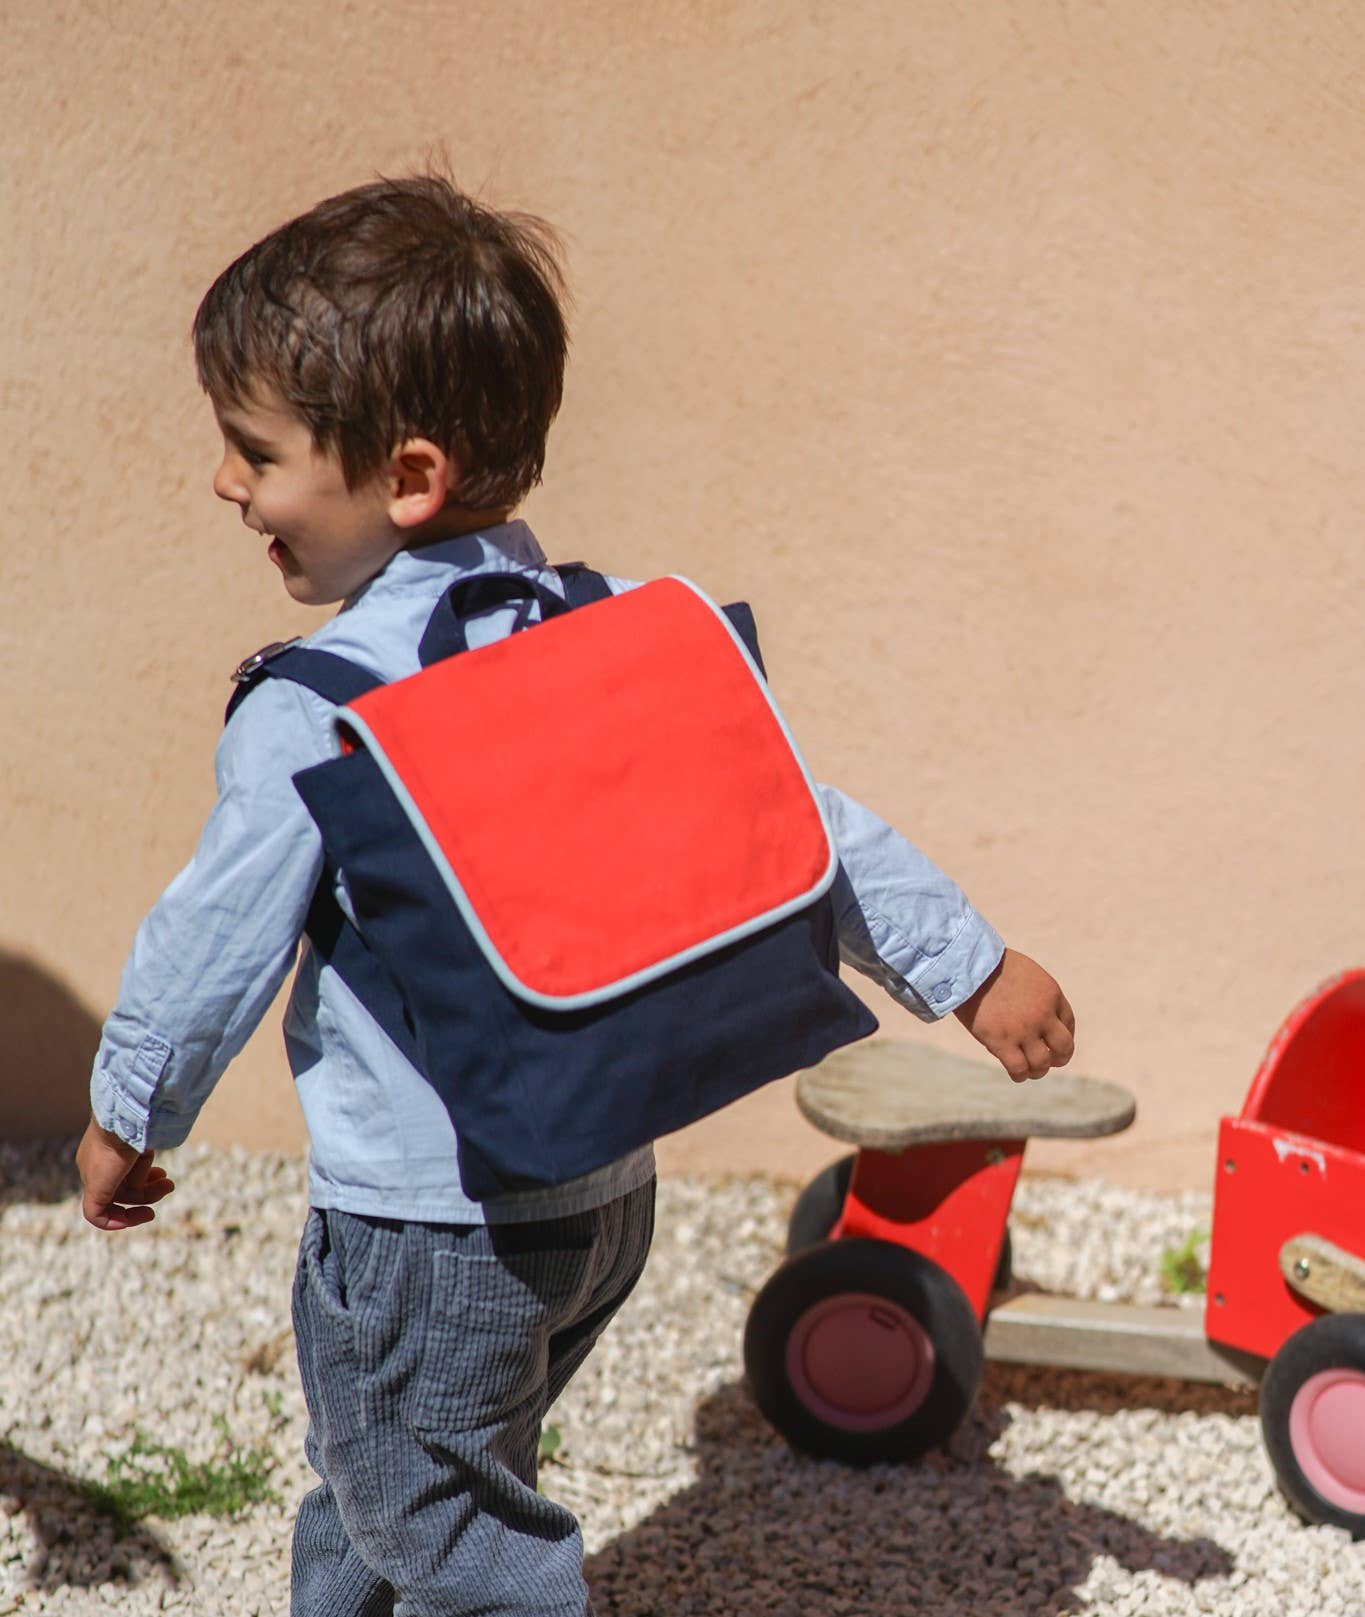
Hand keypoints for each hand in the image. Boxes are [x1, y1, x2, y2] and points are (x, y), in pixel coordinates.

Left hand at [76, 1118, 175, 1230]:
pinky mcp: (94, 1189)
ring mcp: (91, 1176)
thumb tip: (147, 1177)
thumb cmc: (140, 1121)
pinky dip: (115, 1222)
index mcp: (103, 1148)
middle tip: (169, 1185)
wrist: (128, 1116)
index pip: (119, 1172)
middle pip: (121, 1186)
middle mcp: (94, 1163)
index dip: (142, 1177)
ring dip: (147, 1196)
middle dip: (148, 1188)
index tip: (161, 1175)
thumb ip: (143, 1158)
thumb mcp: (144, 1139)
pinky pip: (97, 1215)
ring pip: (119, 1197)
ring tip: (168, 1186)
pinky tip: (140, 1217)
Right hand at [953, 948, 1074, 1082]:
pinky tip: (1015, 1074)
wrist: (966, 965)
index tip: (1052, 1043)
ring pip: (1041, 1063)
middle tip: (1048, 1061)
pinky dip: (1019, 1075)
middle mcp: (1042, 1014)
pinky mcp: (1000, 1041)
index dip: (1062, 1037)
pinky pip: (1018, 1068)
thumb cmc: (990, 966)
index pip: (1068, 1023)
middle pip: (1064, 1048)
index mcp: (1051, 994)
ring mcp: (1023, 1029)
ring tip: (1029, 1070)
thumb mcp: (1024, 974)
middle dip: (1059, 1058)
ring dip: (1037, 1070)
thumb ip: (1035, 995)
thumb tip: (1036, 1017)